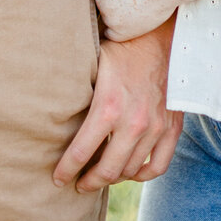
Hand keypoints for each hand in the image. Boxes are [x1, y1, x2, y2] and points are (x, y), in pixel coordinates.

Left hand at [53, 25, 181, 189]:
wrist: (159, 37)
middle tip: (79, 183)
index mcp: (108, 107)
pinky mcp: (171, 128)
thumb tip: (49, 109)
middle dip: (88, 181)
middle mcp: (133, 123)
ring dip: (113, 177)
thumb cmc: (120, 49)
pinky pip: (157, 166)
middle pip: (107, 171)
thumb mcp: (92, 66)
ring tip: (101, 174)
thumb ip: (76, 93)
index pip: (80, 153)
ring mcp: (154, 128)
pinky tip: (129, 171)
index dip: (65, 171)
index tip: (58, 179)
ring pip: (130, 171)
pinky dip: (142, 175)